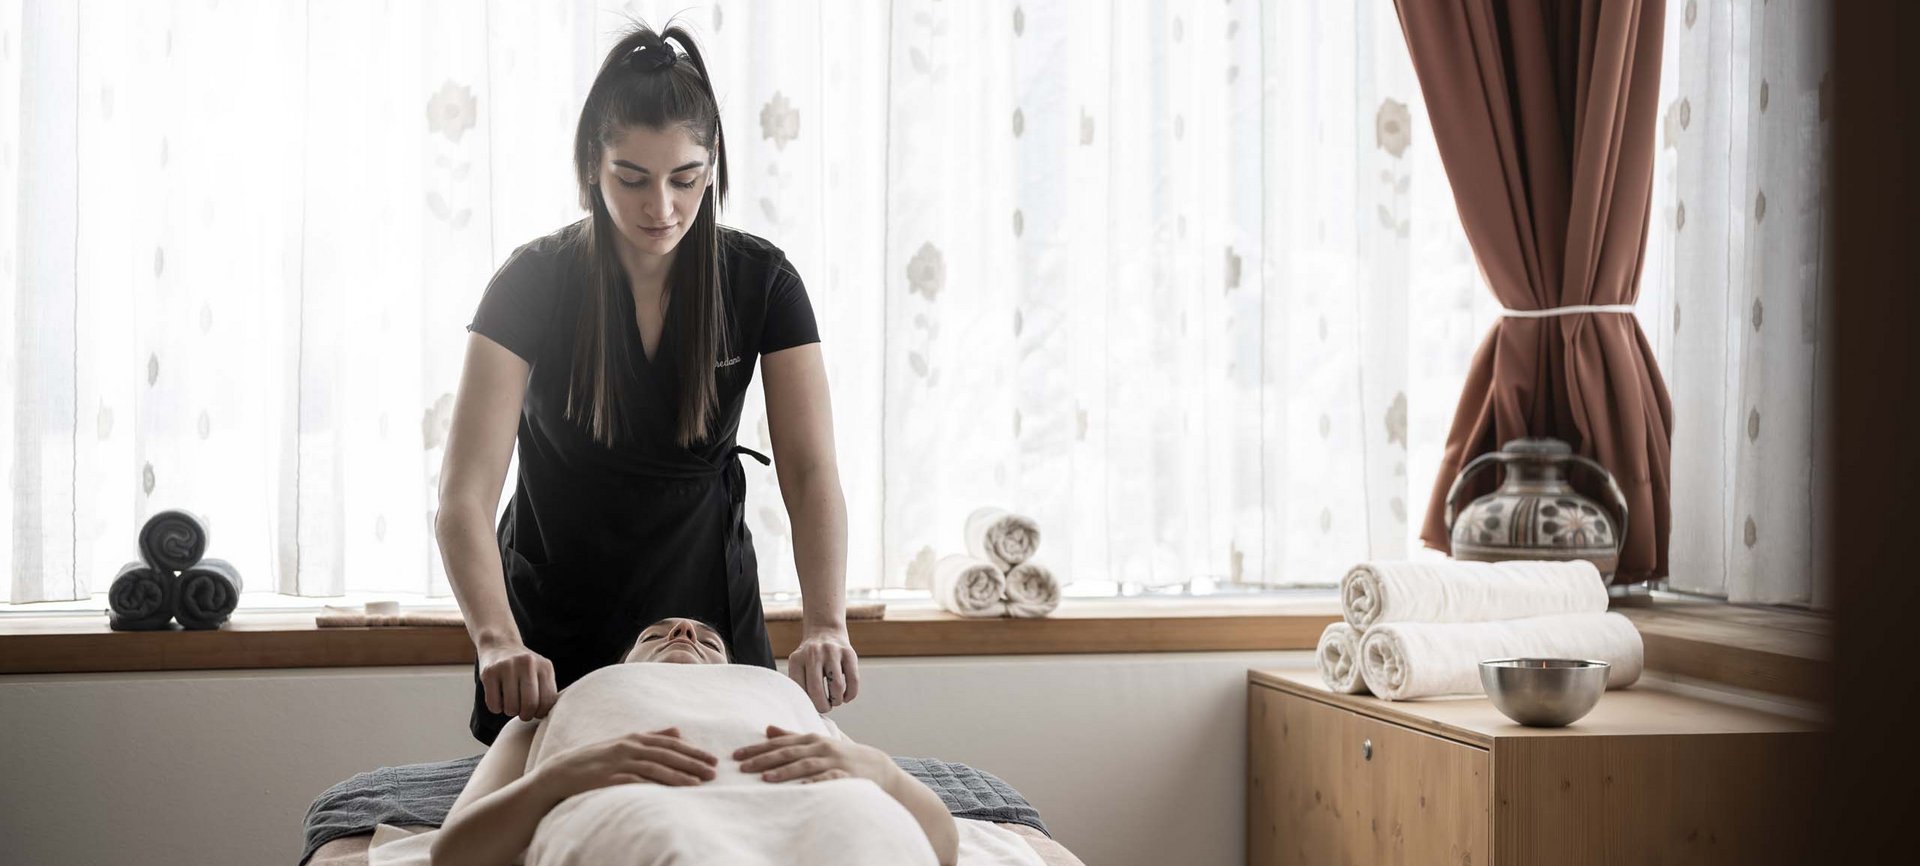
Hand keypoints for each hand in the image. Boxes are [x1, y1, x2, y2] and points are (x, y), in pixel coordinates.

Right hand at [477, 640, 557, 720]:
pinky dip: (496, 708)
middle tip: (522, 713)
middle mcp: (527, 664)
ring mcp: (507, 666)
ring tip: (510, 703)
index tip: (536, 712)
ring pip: (511, 707)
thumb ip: (547, 691)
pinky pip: (494, 704)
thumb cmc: (524, 667)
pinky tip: (498, 698)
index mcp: (544, 667)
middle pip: (530, 705)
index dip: (541, 713)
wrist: (499, 645)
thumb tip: (547, 717)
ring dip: (510, 711)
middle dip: (526, 716)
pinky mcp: (489, 672)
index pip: (548, 701)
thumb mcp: (541, 672)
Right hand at [534, 727, 716, 800]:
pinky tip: (670, 790)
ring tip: (699, 783)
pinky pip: (637, 781)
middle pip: (668, 754)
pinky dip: (656, 784)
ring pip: (656, 767)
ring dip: (679, 775)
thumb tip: (678, 731)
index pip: (671, 744)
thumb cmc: (596, 758)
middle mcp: (629, 747)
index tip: (712, 759)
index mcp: (634, 738)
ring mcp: (619, 762)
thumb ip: (652, 736)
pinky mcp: (610, 778)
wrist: (562, 772)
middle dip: (692, 762)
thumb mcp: (624, 743)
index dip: (693, 751)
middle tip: (713, 771)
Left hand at [734, 724, 894, 785]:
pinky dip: (814, 783)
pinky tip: (800, 789)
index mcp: (812, 739)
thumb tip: (767, 729)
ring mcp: (834, 763)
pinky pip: (828, 780)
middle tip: (742, 767)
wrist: (877, 767)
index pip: (780, 742)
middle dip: (764, 759)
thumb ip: (792, 736)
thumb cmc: (841, 756)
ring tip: (765, 779)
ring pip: (805, 765)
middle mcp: (821, 748)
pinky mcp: (846, 778)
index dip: (758, 748)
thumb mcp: (818, 743)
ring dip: (784, 771)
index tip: (736, 755)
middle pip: (788, 752)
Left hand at [787, 629, 859, 711]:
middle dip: (822, 706)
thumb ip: (800, 684)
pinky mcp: (849, 653)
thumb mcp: (799, 665)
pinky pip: (853, 680)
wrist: (825, 631)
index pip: (799, 690)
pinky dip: (850, 694)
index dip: (807, 704)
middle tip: (825, 708)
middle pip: (816, 690)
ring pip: (837, 686)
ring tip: (835, 701)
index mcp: (797, 660)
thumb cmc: (810, 657)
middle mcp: (814, 654)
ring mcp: (832, 652)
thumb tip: (807, 710)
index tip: (811, 707)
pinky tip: (846, 697)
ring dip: (837, 700)